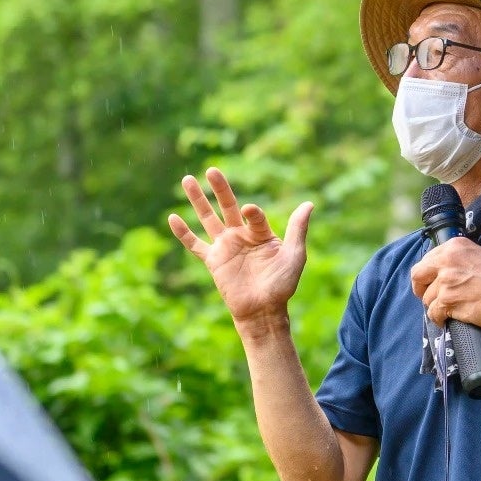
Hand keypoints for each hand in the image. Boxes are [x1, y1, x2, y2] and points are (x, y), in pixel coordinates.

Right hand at [167, 168, 312, 332]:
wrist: (264, 311)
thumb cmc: (282, 284)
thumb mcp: (294, 254)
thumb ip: (297, 229)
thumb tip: (309, 204)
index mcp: (261, 232)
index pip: (253, 214)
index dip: (252, 211)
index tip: (250, 212)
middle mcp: (241, 235)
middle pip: (228, 206)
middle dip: (220, 189)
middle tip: (211, 170)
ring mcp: (225, 247)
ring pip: (208, 218)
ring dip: (197, 200)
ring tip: (187, 180)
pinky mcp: (213, 261)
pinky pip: (195, 244)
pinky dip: (183, 232)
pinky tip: (172, 218)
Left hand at [412, 237, 480, 335]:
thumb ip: (459, 259)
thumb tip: (443, 269)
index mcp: (455, 247)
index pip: (427, 259)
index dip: (428, 274)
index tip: (431, 281)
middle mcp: (447, 261)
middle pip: (417, 275)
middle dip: (421, 288)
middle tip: (429, 296)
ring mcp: (446, 281)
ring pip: (427, 298)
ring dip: (436, 306)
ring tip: (450, 309)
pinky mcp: (448, 301)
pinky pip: (434, 313)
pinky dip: (439, 319)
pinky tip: (448, 319)